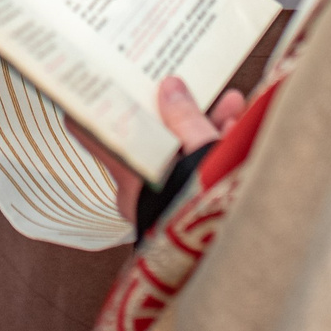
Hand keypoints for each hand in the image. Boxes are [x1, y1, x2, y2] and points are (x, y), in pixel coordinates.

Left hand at [65, 78, 245, 224]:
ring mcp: (163, 202)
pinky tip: (236, 128)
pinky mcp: (186, 211)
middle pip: (150, 137)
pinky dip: (215, 150)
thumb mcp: (202, 155)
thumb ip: (185, 120)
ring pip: (178, 152)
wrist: (240, 253)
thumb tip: (169, 86)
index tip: (91, 77)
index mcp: (132, 176)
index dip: (91, 104)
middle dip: (173, 109)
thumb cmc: (210, 209)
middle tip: (178, 80)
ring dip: (203, 126)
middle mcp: (141, 192)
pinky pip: (195, 173)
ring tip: (227, 100)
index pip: (94, 135)